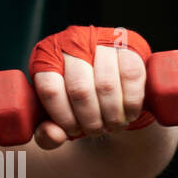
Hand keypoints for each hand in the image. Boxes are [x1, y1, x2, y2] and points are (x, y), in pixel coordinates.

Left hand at [28, 25, 152, 148]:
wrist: (109, 79)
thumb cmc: (77, 102)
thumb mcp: (59, 118)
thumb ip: (48, 134)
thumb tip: (54, 135)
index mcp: (46, 58)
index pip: (50, 89)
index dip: (64, 117)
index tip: (74, 131)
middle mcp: (71, 43)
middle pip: (79, 89)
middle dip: (90, 120)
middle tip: (96, 131)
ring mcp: (100, 42)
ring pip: (106, 84)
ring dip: (112, 115)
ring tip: (112, 126)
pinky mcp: (128, 45)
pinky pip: (131, 76)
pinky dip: (131, 102)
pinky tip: (130, 114)